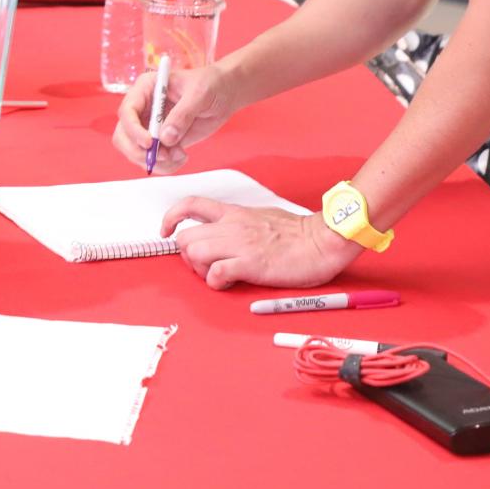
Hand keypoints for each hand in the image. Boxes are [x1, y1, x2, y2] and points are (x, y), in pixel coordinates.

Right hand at [112, 64, 237, 173]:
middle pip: (123, 136)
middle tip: (163, 156)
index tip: (150, 143)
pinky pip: (153, 160)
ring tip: (180, 155)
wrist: (224, 94)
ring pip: (136, 152)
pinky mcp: (161, 142)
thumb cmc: (210, 84)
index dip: (133, 130)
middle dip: (139, 151)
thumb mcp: (199, 94)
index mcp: (145, 89)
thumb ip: (182, 114)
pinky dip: (165, 166)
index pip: (127, 111)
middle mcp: (142, 109)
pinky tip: (182, 156)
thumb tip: (166, 138)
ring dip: (155, 161)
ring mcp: (150, 127)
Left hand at [162, 201, 363, 290]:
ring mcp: (239, 245)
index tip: (166, 232)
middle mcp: (231, 226)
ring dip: (199, 270)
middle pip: (185, 238)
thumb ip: (240, 224)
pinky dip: (215, 282)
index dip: (171, 218)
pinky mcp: (249, 264)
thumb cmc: (298, 234)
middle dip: (186, 256)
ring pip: (193, 253)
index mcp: (234, 214)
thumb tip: (227, 235)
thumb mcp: (261, 217)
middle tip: (204, 266)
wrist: (322, 240)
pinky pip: (215, 273)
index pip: (190, 205)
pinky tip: (229, 283)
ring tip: (218, 275)